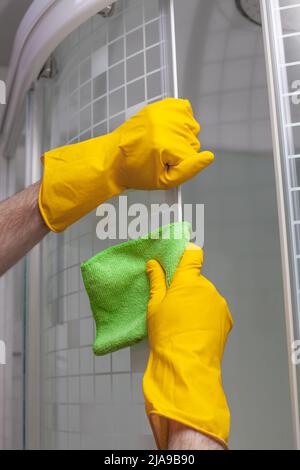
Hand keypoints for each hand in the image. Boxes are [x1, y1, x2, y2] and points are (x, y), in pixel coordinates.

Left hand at [39, 98, 213, 231]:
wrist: (114, 157)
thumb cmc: (136, 172)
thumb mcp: (164, 181)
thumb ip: (189, 170)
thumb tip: (209, 157)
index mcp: (165, 144)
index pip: (194, 157)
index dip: (181, 166)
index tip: (163, 166)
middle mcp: (165, 124)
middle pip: (194, 142)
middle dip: (181, 152)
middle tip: (159, 156)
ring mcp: (163, 111)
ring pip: (192, 128)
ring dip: (180, 137)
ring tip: (160, 143)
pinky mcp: (161, 105)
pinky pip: (185, 110)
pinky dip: (181, 119)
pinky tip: (167, 129)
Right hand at [143, 244, 232, 449]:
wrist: (186, 366)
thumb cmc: (166, 334)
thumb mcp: (154, 307)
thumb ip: (156, 282)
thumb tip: (154, 264)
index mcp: (188, 281)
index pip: (192, 254)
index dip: (185, 254)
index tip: (177, 260)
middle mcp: (208, 288)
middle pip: (196, 280)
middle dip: (186, 288)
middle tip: (172, 306)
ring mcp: (219, 304)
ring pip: (205, 296)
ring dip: (197, 303)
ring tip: (184, 324)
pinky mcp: (226, 319)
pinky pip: (214, 310)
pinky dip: (206, 316)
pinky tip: (195, 331)